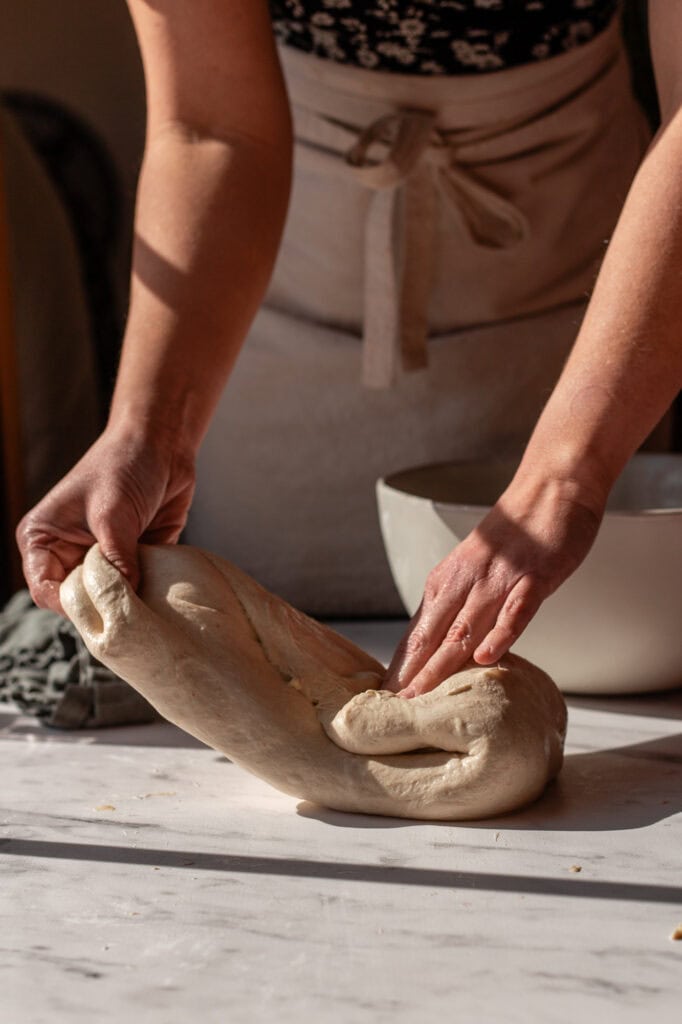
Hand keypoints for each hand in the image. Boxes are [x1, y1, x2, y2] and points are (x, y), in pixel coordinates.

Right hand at [16, 424, 195, 613]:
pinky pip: (138, 588)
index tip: (102, 608)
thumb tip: (125, 600)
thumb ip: (116, 558)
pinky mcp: (133, 560)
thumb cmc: (124, 463)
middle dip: (103, 607)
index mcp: (43, 539)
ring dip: (129, 601)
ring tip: (148, 601)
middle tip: (129, 609)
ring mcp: (102, 558)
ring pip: (109, 598)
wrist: (161, 443)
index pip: (46, 589)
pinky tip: (163, 591)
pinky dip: (150, 593)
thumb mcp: (113, 513)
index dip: (71, 604)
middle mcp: (69, 553)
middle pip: (79, 600)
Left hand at [382, 472, 604, 697]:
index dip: (402, 666)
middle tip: (394, 707)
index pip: (418, 632)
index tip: (385, 698)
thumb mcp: (475, 570)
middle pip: (432, 634)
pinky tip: (487, 656)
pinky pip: (515, 609)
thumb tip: (441, 647)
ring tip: (423, 695)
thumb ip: (460, 606)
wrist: (550, 488)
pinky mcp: (534, 577)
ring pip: (465, 626)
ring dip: (442, 663)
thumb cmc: (516, 535)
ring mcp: (499, 579)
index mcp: (447, 580)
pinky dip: (501, 633)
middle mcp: (466, 580)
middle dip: (411, 672)